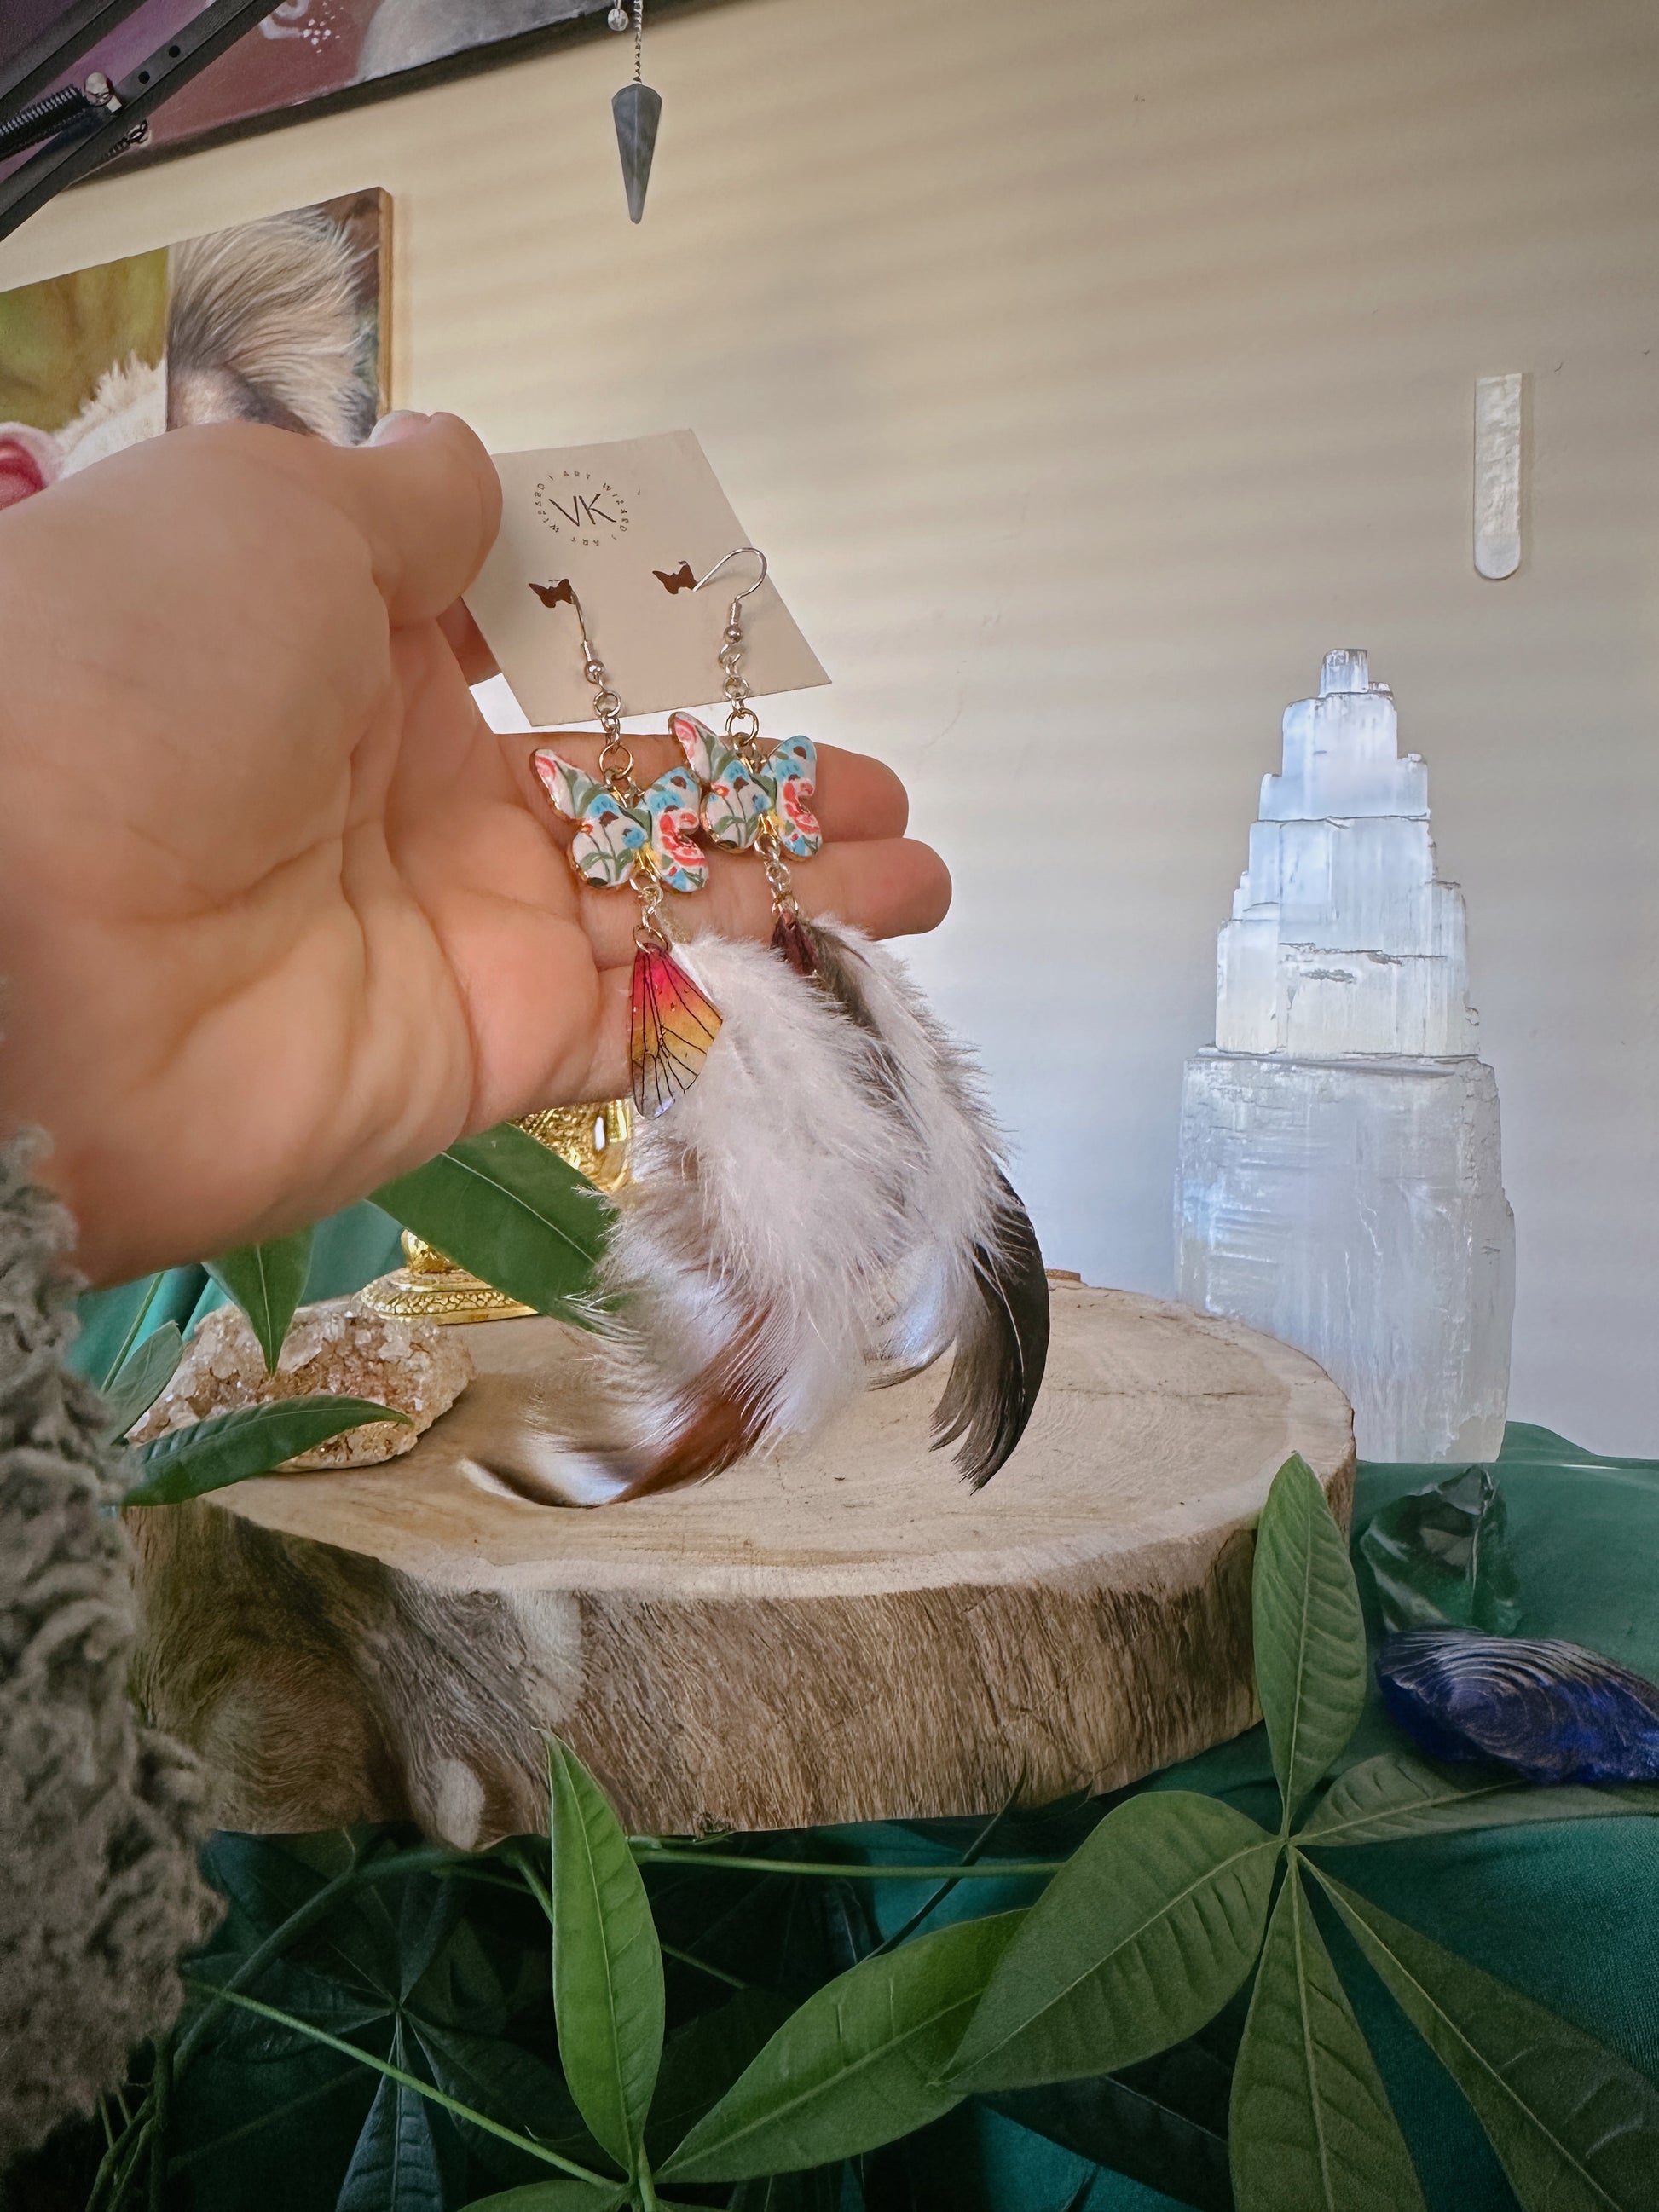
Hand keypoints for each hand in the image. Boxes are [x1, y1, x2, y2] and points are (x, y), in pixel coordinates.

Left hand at [0, 416, 948, 1281]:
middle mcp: (413, 797)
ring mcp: (458, 934)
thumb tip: (465, 469)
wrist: (29, 946)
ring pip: (658, 908)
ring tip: (915, 879)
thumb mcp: (264, 518)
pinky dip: (740, 1001)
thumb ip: (394, 507)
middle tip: (879, 797)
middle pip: (626, 787)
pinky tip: (842, 968)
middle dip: (763, 789)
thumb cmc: (138, 681)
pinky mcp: (486, 1057)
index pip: (535, 644)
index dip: (649, 639)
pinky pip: (638, 1023)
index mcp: (353, 652)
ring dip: (793, 893)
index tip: (745, 630)